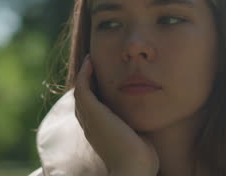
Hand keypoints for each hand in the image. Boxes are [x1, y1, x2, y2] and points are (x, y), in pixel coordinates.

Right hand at [74, 55, 158, 175]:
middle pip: (82, 99)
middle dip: (86, 82)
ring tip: (90, 60)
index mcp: (99, 133)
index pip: (91, 110)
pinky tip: (90, 62)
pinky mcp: (92, 112)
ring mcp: (89, 119)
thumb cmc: (141, 159)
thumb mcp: (137, 138)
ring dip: (83, 74)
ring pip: (79, 92)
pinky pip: (82, 88)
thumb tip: (146, 120)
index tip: (100, 80)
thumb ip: (136, 128)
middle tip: (92, 65)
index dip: (93, 94)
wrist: (134, 168)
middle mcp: (90, 126)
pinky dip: (83, 74)